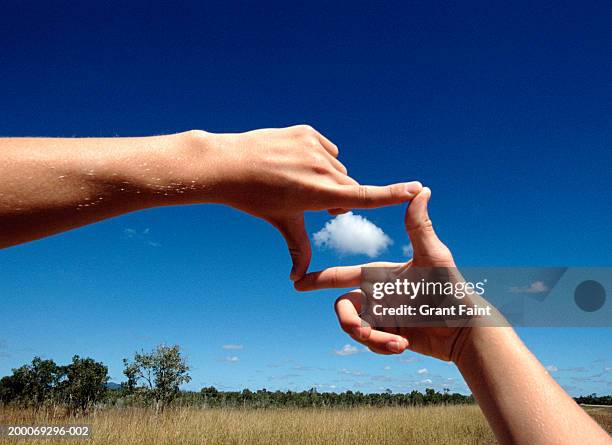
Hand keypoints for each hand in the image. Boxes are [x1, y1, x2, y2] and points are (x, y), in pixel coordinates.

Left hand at [177, 126, 421, 279]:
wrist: (228, 164)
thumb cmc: (255, 198)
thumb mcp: (282, 222)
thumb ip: (298, 249)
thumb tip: (296, 280)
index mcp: (319, 194)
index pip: (364, 196)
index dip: (392, 194)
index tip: (417, 187)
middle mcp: (321, 169)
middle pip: (348, 187)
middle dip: (339, 198)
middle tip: (316, 203)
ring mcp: (314, 147)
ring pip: (337, 168)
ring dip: (329, 178)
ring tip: (300, 181)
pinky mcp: (307, 132)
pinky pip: (327, 149)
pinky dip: (319, 158)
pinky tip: (297, 163)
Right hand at [295, 187, 471, 360]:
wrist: (465, 329)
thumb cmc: (452, 289)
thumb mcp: (434, 257)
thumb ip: (419, 226)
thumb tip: (422, 189)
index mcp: (381, 276)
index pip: (344, 276)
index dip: (319, 279)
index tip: (297, 282)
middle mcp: (378, 296)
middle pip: (343, 309)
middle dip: (348, 323)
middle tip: (361, 332)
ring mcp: (383, 317)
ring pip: (356, 331)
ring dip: (371, 340)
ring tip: (396, 344)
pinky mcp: (390, 337)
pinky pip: (372, 344)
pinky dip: (383, 347)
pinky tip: (403, 347)